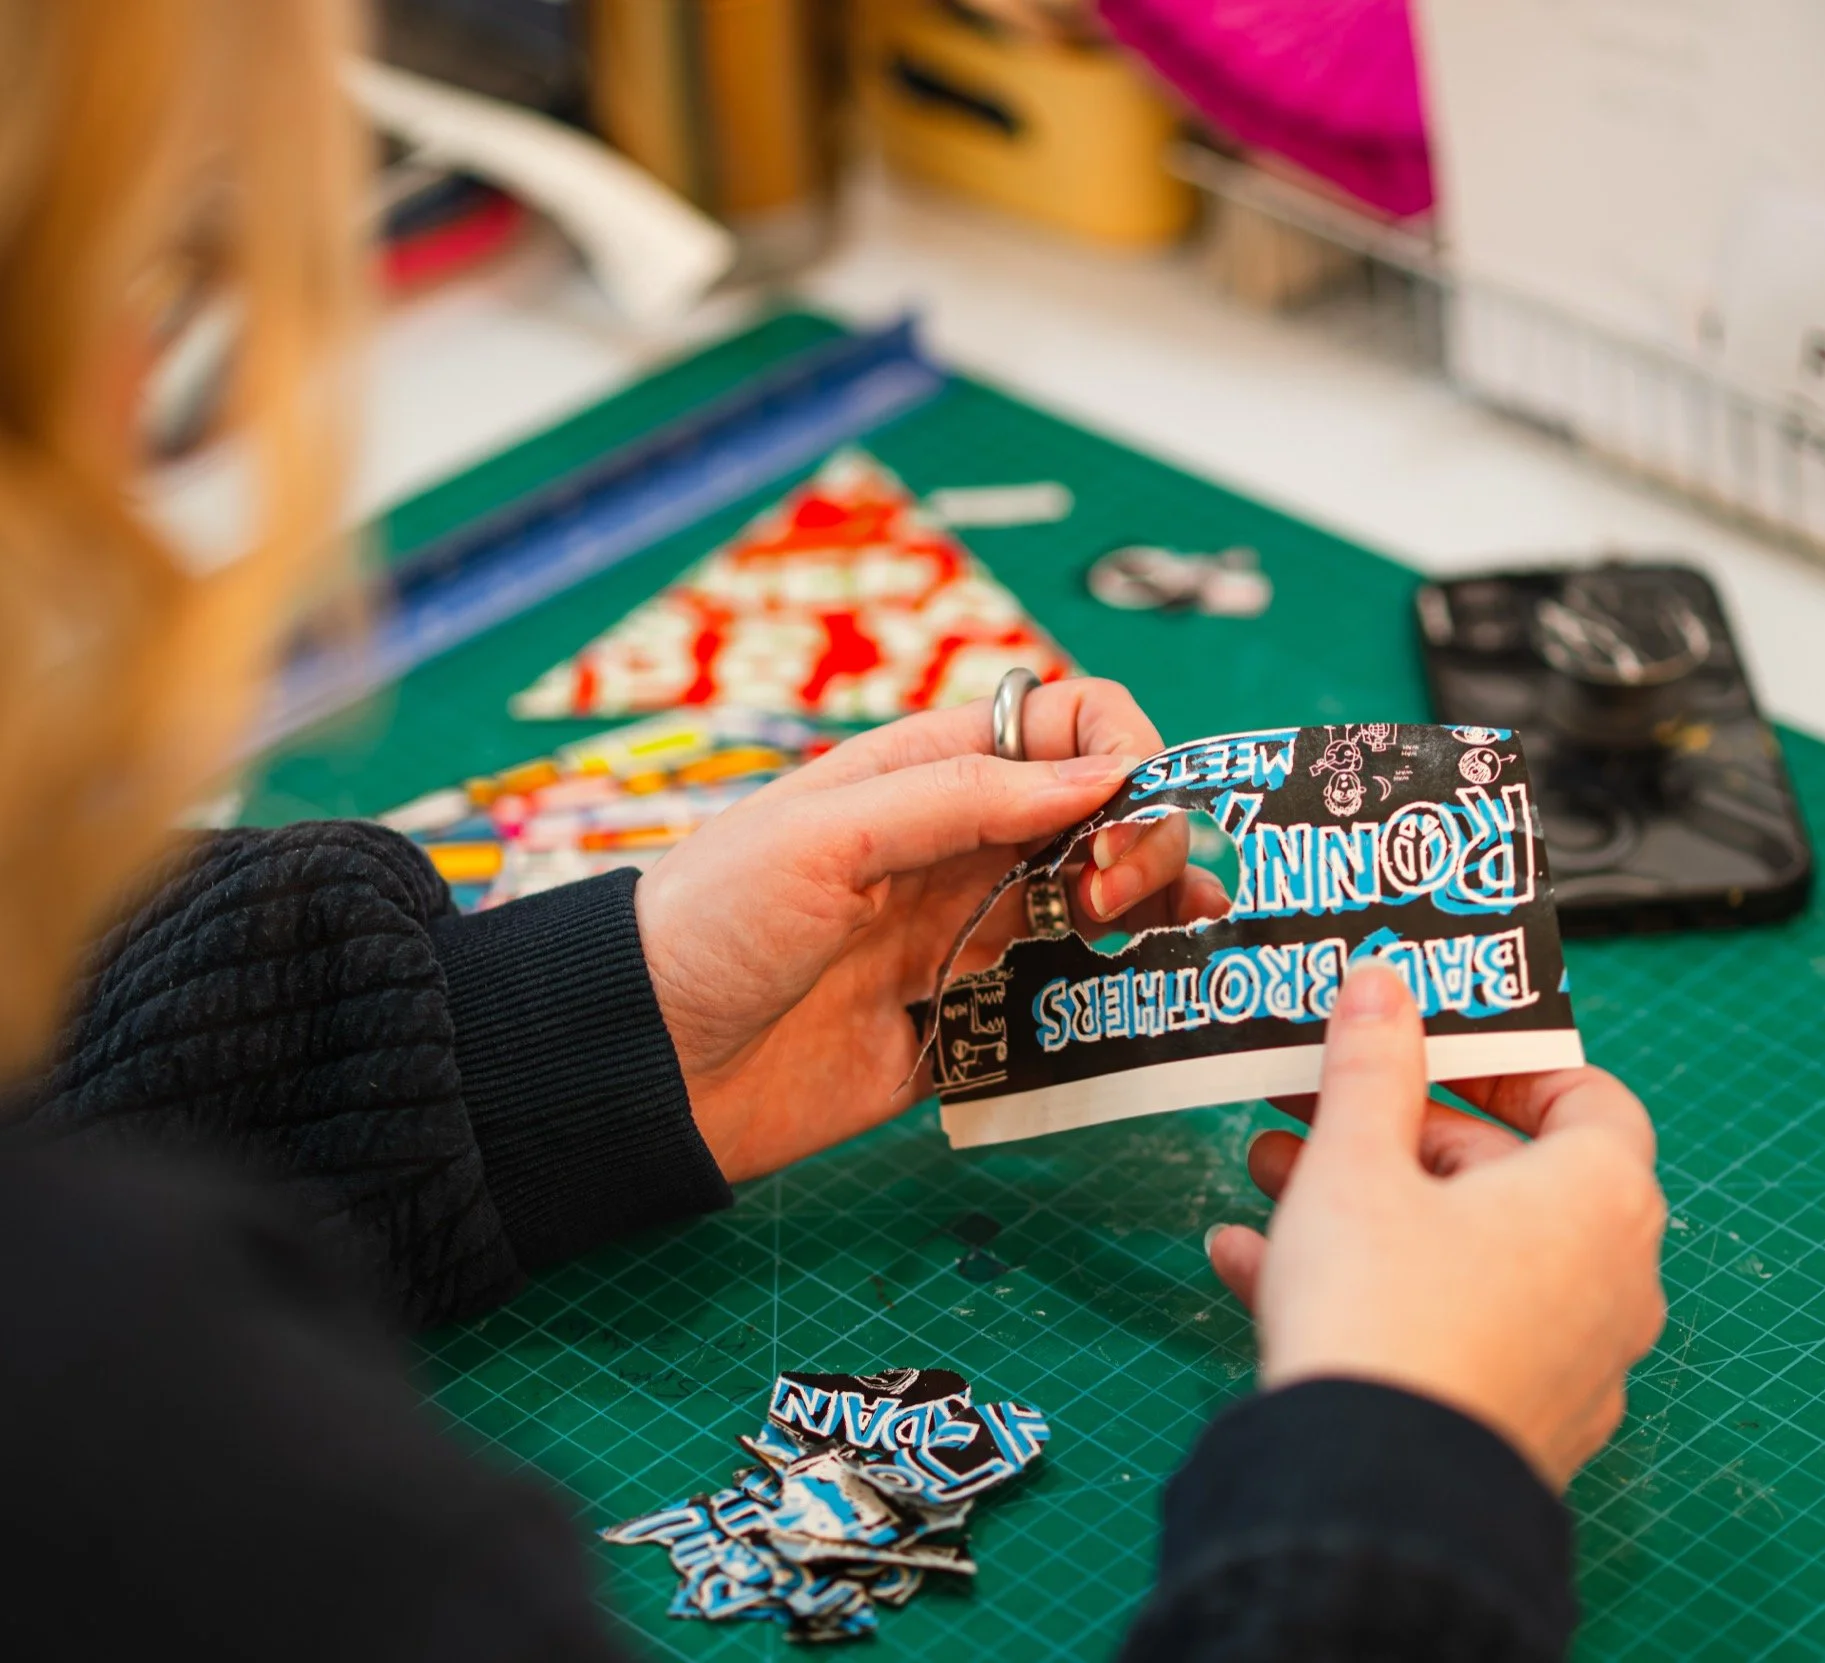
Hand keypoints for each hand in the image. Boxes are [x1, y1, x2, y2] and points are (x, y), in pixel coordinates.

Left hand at [636, 679, 1231, 1183]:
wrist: (647, 1066)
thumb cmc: (712, 923)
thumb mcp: (825, 835)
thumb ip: (962, 798)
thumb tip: (1100, 776)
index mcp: (929, 773)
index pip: (1067, 725)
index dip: (1120, 753)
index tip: (1125, 813)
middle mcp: (965, 849)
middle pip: (1106, 820)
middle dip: (1146, 843)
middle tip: (1116, 899)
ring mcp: (972, 939)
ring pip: (1103, 913)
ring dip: (1156, 917)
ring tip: (1178, 943)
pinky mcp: (971, 1030)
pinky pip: (1067, 1012)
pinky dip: (1118, 1005)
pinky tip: (1156, 1007)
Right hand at [1205, 960, 1667, 1490]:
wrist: (1373, 1497)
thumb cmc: (1387, 1315)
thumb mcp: (1358, 1162)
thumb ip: (1372, 1066)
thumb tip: (1383, 986)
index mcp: (1598, 1198)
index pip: (1587, 1097)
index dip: (1507, 1063)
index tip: (1432, 1047)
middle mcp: (1609, 1279)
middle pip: (1508, 1176)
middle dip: (1396, 1135)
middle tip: (1316, 1106)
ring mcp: (1569, 1361)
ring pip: (1465, 1255)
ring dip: (1366, 1209)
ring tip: (1267, 1180)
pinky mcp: (1516, 1422)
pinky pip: (1447, 1328)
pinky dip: (1370, 1291)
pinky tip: (1254, 1267)